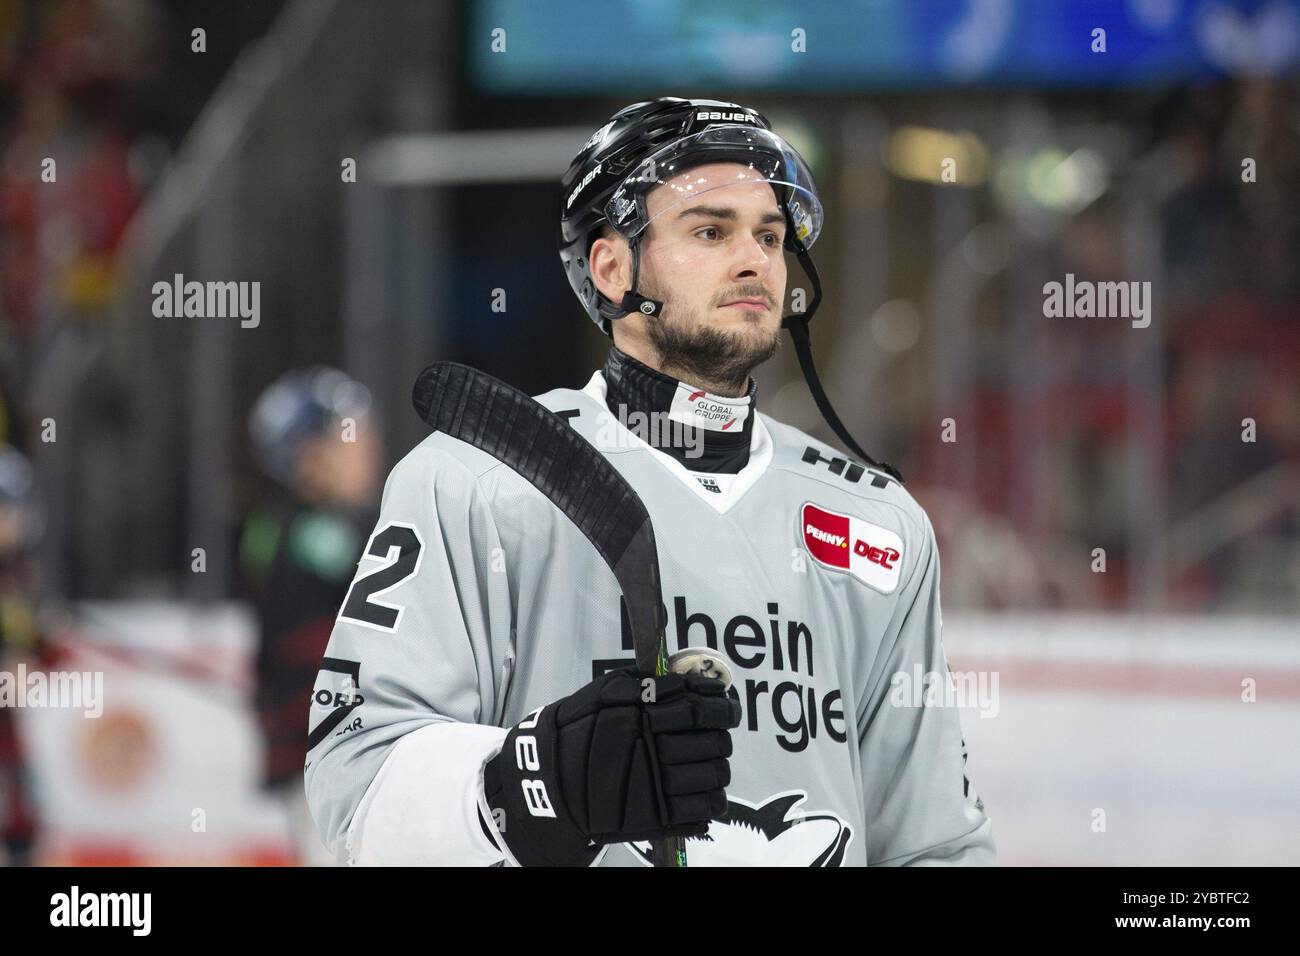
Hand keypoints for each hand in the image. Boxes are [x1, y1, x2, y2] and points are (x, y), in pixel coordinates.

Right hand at [484, 668, 739, 865]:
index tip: (727, 707)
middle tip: (718, 737)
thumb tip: (690, 679)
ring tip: (713, 766)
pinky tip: (708, 794)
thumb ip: (648, 682)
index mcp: (644, 715)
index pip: (702, 710)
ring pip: (714, 777)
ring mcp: (655, 784)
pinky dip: (712, 803)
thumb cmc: (578, 728)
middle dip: (722, 739)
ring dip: (720, 770)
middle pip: (714, 744)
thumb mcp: (606, 691)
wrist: (548, 777)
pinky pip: (700, 811)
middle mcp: (652, 748)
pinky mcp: (654, 816)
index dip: (723, 708)